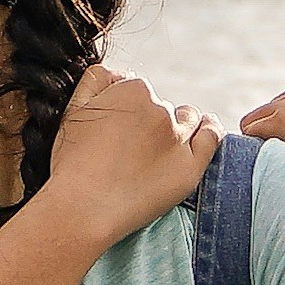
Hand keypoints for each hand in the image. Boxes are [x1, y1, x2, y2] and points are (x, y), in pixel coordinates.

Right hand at [26, 67, 223, 236]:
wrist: (81, 209)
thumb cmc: (72, 163)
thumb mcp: (73, 109)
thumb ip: (98, 80)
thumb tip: (120, 74)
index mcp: (132, 90)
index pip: (138, 91)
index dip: (127, 111)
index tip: (118, 131)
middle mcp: (159, 108)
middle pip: (162, 106)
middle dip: (150, 121)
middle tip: (130, 149)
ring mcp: (178, 139)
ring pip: (188, 119)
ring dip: (179, 126)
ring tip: (161, 146)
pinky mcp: (190, 167)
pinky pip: (211, 138)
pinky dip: (209, 130)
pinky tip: (206, 128)